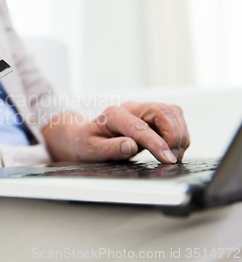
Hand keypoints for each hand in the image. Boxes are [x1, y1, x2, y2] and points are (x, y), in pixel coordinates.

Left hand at [43, 102, 189, 163]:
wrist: (86, 135)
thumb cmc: (87, 142)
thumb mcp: (91, 149)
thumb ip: (110, 148)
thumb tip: (130, 146)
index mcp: (113, 115)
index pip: (140, 127)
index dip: (157, 143)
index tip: (168, 159)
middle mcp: (131, 108)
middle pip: (163, 111)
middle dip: (174, 135)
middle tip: (172, 159)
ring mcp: (144, 110)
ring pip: (173, 112)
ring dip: (180, 135)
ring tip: (174, 156)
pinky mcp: (154, 116)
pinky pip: (175, 119)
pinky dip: (180, 134)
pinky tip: (173, 149)